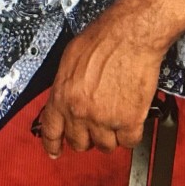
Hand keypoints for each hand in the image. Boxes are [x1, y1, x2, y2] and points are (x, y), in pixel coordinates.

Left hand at [37, 0, 184, 158]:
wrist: (131, 34)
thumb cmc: (103, 38)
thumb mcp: (70, 59)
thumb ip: (64, 85)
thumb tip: (64, 100)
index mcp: (62, 96)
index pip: (51, 131)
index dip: (53, 144)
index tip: (56, 152)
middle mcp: (80, 112)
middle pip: (79, 143)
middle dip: (88, 136)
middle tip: (98, 123)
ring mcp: (104, 119)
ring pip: (106, 146)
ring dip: (112, 135)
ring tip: (118, 114)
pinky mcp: (129, 121)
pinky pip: (129, 141)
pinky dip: (132, 132)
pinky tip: (133, 116)